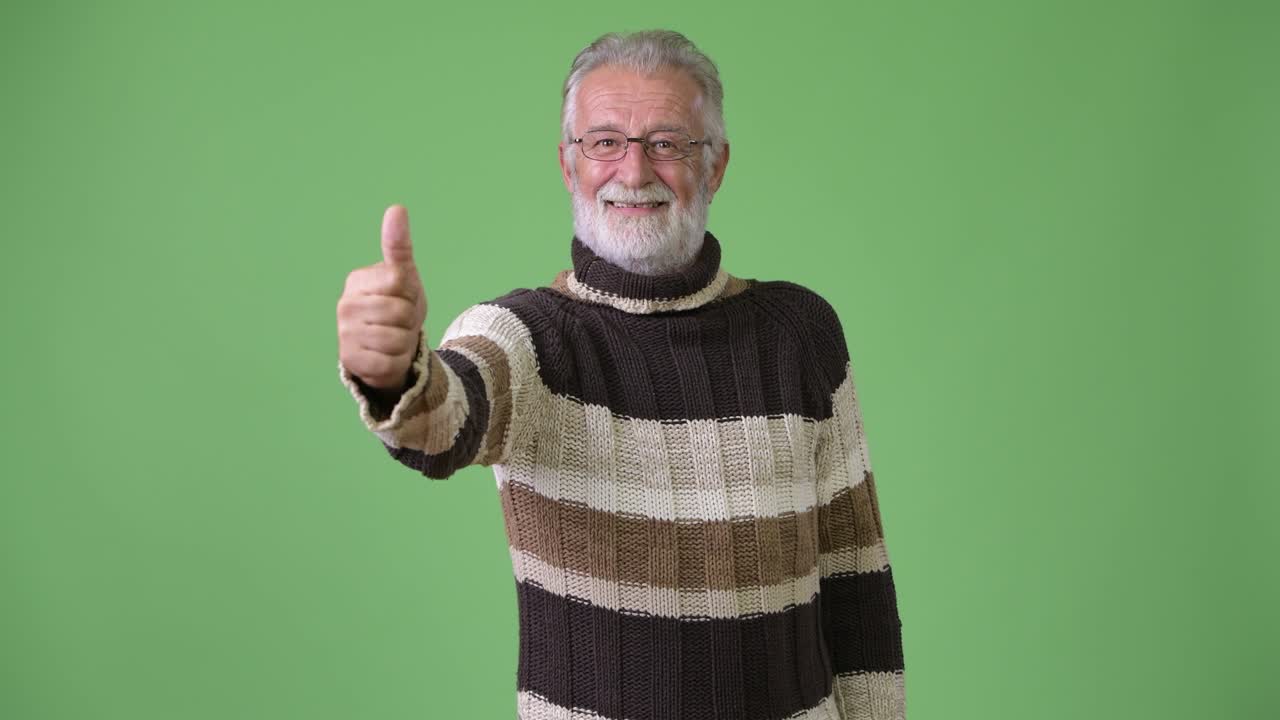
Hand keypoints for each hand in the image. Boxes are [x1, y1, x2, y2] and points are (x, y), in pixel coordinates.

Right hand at [337, 204, 427, 390]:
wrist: (391, 349)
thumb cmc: (398, 307)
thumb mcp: (405, 277)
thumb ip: (399, 245)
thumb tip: (397, 208)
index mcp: (358, 280)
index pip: (398, 281)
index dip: (410, 293)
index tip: (402, 297)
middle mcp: (345, 305)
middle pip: (400, 311)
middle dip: (409, 320)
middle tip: (399, 322)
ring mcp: (344, 334)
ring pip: (395, 338)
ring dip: (404, 342)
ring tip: (394, 339)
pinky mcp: (350, 361)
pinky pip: (388, 362)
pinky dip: (395, 362)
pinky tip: (386, 357)